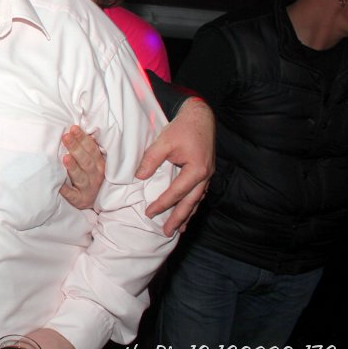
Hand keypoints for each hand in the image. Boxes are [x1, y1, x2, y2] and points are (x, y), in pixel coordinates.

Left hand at [58, 125, 104, 209]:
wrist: (90, 199)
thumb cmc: (87, 174)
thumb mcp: (91, 161)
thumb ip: (86, 147)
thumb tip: (76, 129)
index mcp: (98, 163)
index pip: (91, 149)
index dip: (82, 138)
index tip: (73, 128)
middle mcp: (95, 175)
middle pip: (86, 161)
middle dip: (76, 148)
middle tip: (65, 137)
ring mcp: (88, 188)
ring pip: (81, 177)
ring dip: (73, 167)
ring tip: (65, 157)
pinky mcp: (79, 200)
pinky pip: (72, 195)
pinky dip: (65, 190)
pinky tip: (58, 184)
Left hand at [135, 97, 214, 235]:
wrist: (200, 116)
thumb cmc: (183, 128)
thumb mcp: (164, 142)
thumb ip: (151, 160)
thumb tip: (139, 177)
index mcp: (197, 170)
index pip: (176, 193)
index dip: (162, 204)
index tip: (149, 213)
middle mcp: (205, 176)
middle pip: (191, 203)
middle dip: (179, 219)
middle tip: (167, 232)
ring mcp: (208, 175)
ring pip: (197, 200)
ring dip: (187, 214)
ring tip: (179, 228)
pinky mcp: (206, 171)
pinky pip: (199, 193)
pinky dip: (192, 203)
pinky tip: (187, 210)